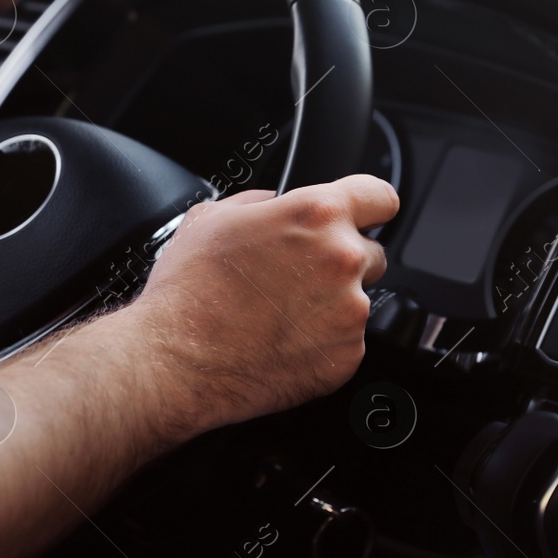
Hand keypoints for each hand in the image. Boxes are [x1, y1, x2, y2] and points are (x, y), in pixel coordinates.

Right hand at [130, 175, 399, 438]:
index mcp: (316, 215)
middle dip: (340, 262)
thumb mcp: (211, 218)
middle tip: (294, 279)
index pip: (380, 196)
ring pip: (356, 301)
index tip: (365, 216)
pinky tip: (280, 341)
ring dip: (329, 305)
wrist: (177, 361)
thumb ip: (260, 202)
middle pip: (371, 253)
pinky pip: (346, 342)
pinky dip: (321, 343)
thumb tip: (275, 204)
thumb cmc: (188, 291)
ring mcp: (349, 312)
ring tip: (277, 316)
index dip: (370, 205)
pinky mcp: (345, 356)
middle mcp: (342, 260)